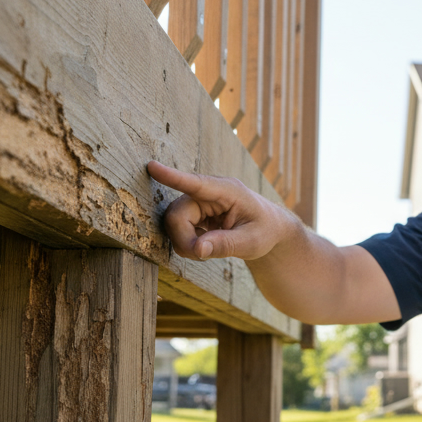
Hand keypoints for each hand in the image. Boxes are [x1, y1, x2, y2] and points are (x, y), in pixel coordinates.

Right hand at [146, 160, 292, 260]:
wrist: (269, 228)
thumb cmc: (265, 231)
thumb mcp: (252, 242)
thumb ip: (226, 245)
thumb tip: (197, 250)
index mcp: (228, 191)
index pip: (196, 183)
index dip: (172, 177)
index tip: (152, 166)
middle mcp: (210, 192)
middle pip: (177, 214)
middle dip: (183, 239)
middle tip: (200, 255)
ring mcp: (200, 201)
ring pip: (174, 222)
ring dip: (185, 242)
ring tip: (208, 251)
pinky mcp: (195, 211)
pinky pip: (178, 227)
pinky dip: (187, 243)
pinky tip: (204, 245)